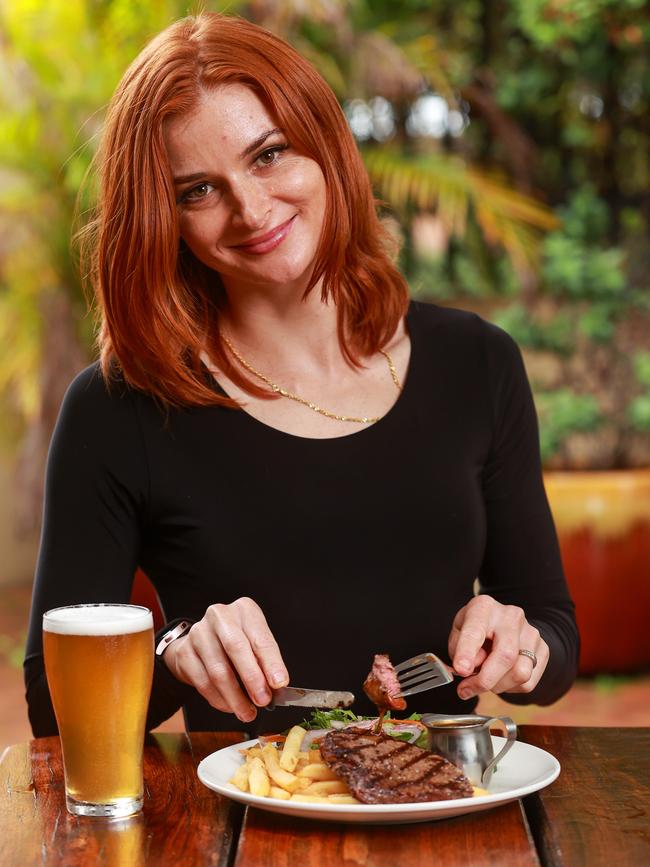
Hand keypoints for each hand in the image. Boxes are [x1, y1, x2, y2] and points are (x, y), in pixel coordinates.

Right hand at [162, 597, 288, 722]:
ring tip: (247, 712)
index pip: (260, 637)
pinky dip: (219, 699)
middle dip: (251, 678)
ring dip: (235, 696)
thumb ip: (265, 662)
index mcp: (244, 610)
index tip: (279, 682)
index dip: (271, 662)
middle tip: (263, 700)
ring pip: (218, 670)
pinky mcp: (185, 652)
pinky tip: (229, 706)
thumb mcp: (255, 643)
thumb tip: (275, 687)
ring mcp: (199, 633)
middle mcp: (220, 616)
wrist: (201, 642)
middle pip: (235, 648)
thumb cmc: (236, 642)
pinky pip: (203, 682)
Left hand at [448, 595, 548, 699]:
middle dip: (485, 680)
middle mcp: (511, 616)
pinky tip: (500, 677)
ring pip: (520, 673)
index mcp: (484, 607)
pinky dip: (510, 688)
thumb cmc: (476, 628)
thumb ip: (458, 649)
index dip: (467, 652)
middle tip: (465, 690)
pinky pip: (528, 683)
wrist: (502, 623)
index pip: (476, 630)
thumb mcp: (457, 633)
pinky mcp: (543, 649)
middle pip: (506, 656)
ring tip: (485, 678)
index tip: (461, 669)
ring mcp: (531, 632)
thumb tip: (469, 670)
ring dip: (497, 686)